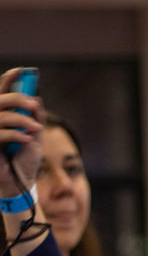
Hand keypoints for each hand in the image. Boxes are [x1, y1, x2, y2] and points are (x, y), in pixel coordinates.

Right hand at [0, 68, 42, 194]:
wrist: (20, 184)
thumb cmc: (25, 160)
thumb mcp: (35, 136)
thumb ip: (34, 117)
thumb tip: (36, 98)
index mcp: (2, 115)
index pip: (1, 92)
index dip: (9, 79)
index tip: (22, 71)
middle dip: (17, 98)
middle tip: (33, 105)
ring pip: (0, 115)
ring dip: (20, 119)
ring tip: (36, 128)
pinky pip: (0, 134)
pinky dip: (15, 134)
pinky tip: (27, 139)